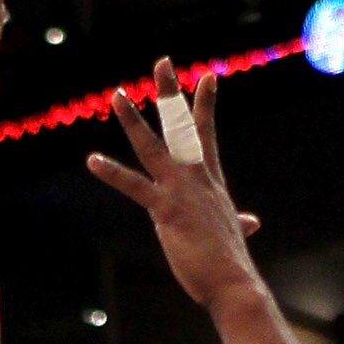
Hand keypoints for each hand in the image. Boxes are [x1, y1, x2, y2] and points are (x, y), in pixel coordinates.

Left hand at [86, 63, 263, 310]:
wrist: (233, 281)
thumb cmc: (230, 262)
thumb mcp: (232, 232)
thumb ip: (238, 222)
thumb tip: (251, 223)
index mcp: (209, 181)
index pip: (205, 134)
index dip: (204, 104)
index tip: (206, 77)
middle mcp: (196, 177)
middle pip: (181, 126)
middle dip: (170, 93)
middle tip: (162, 62)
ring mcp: (180, 190)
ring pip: (152, 147)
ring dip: (133, 120)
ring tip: (117, 96)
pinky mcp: (165, 210)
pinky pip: (134, 186)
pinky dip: (112, 173)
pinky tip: (92, 160)